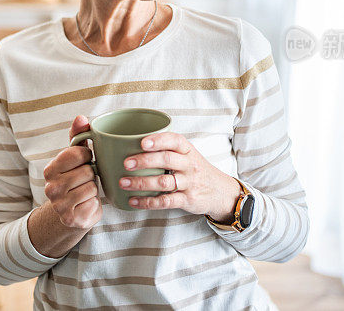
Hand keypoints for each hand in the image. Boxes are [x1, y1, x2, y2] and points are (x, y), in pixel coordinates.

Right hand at [41, 115, 102, 228]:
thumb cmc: (75, 179)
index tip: (85, 161)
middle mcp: (51, 187)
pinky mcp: (71, 218)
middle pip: (87, 171)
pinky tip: (86, 204)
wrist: (70, 213)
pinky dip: (94, 203)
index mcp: (50, 169)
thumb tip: (81, 117)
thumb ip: (78, 136)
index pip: (77, 153)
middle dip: (91, 174)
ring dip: (93, 188)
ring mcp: (60, 204)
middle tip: (85, 179)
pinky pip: (93, 203)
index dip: (87, 156)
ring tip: (86, 191)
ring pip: (91, 187)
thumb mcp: (75, 157)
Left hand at [119, 132, 240, 220]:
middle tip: (126, 163)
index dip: (158, 140)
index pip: (174, 140)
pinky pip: (165, 202)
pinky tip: (133, 201)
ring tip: (124, 183)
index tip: (142, 142)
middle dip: (144, 161)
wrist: (220, 191)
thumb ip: (167, 149)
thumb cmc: (196, 170)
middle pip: (166, 160)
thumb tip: (131, 144)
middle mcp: (189, 165)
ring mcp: (189, 183)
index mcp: (188, 150)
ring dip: (141, 183)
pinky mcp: (187, 200)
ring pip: (163, 182)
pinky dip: (147, 202)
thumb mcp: (188, 155)